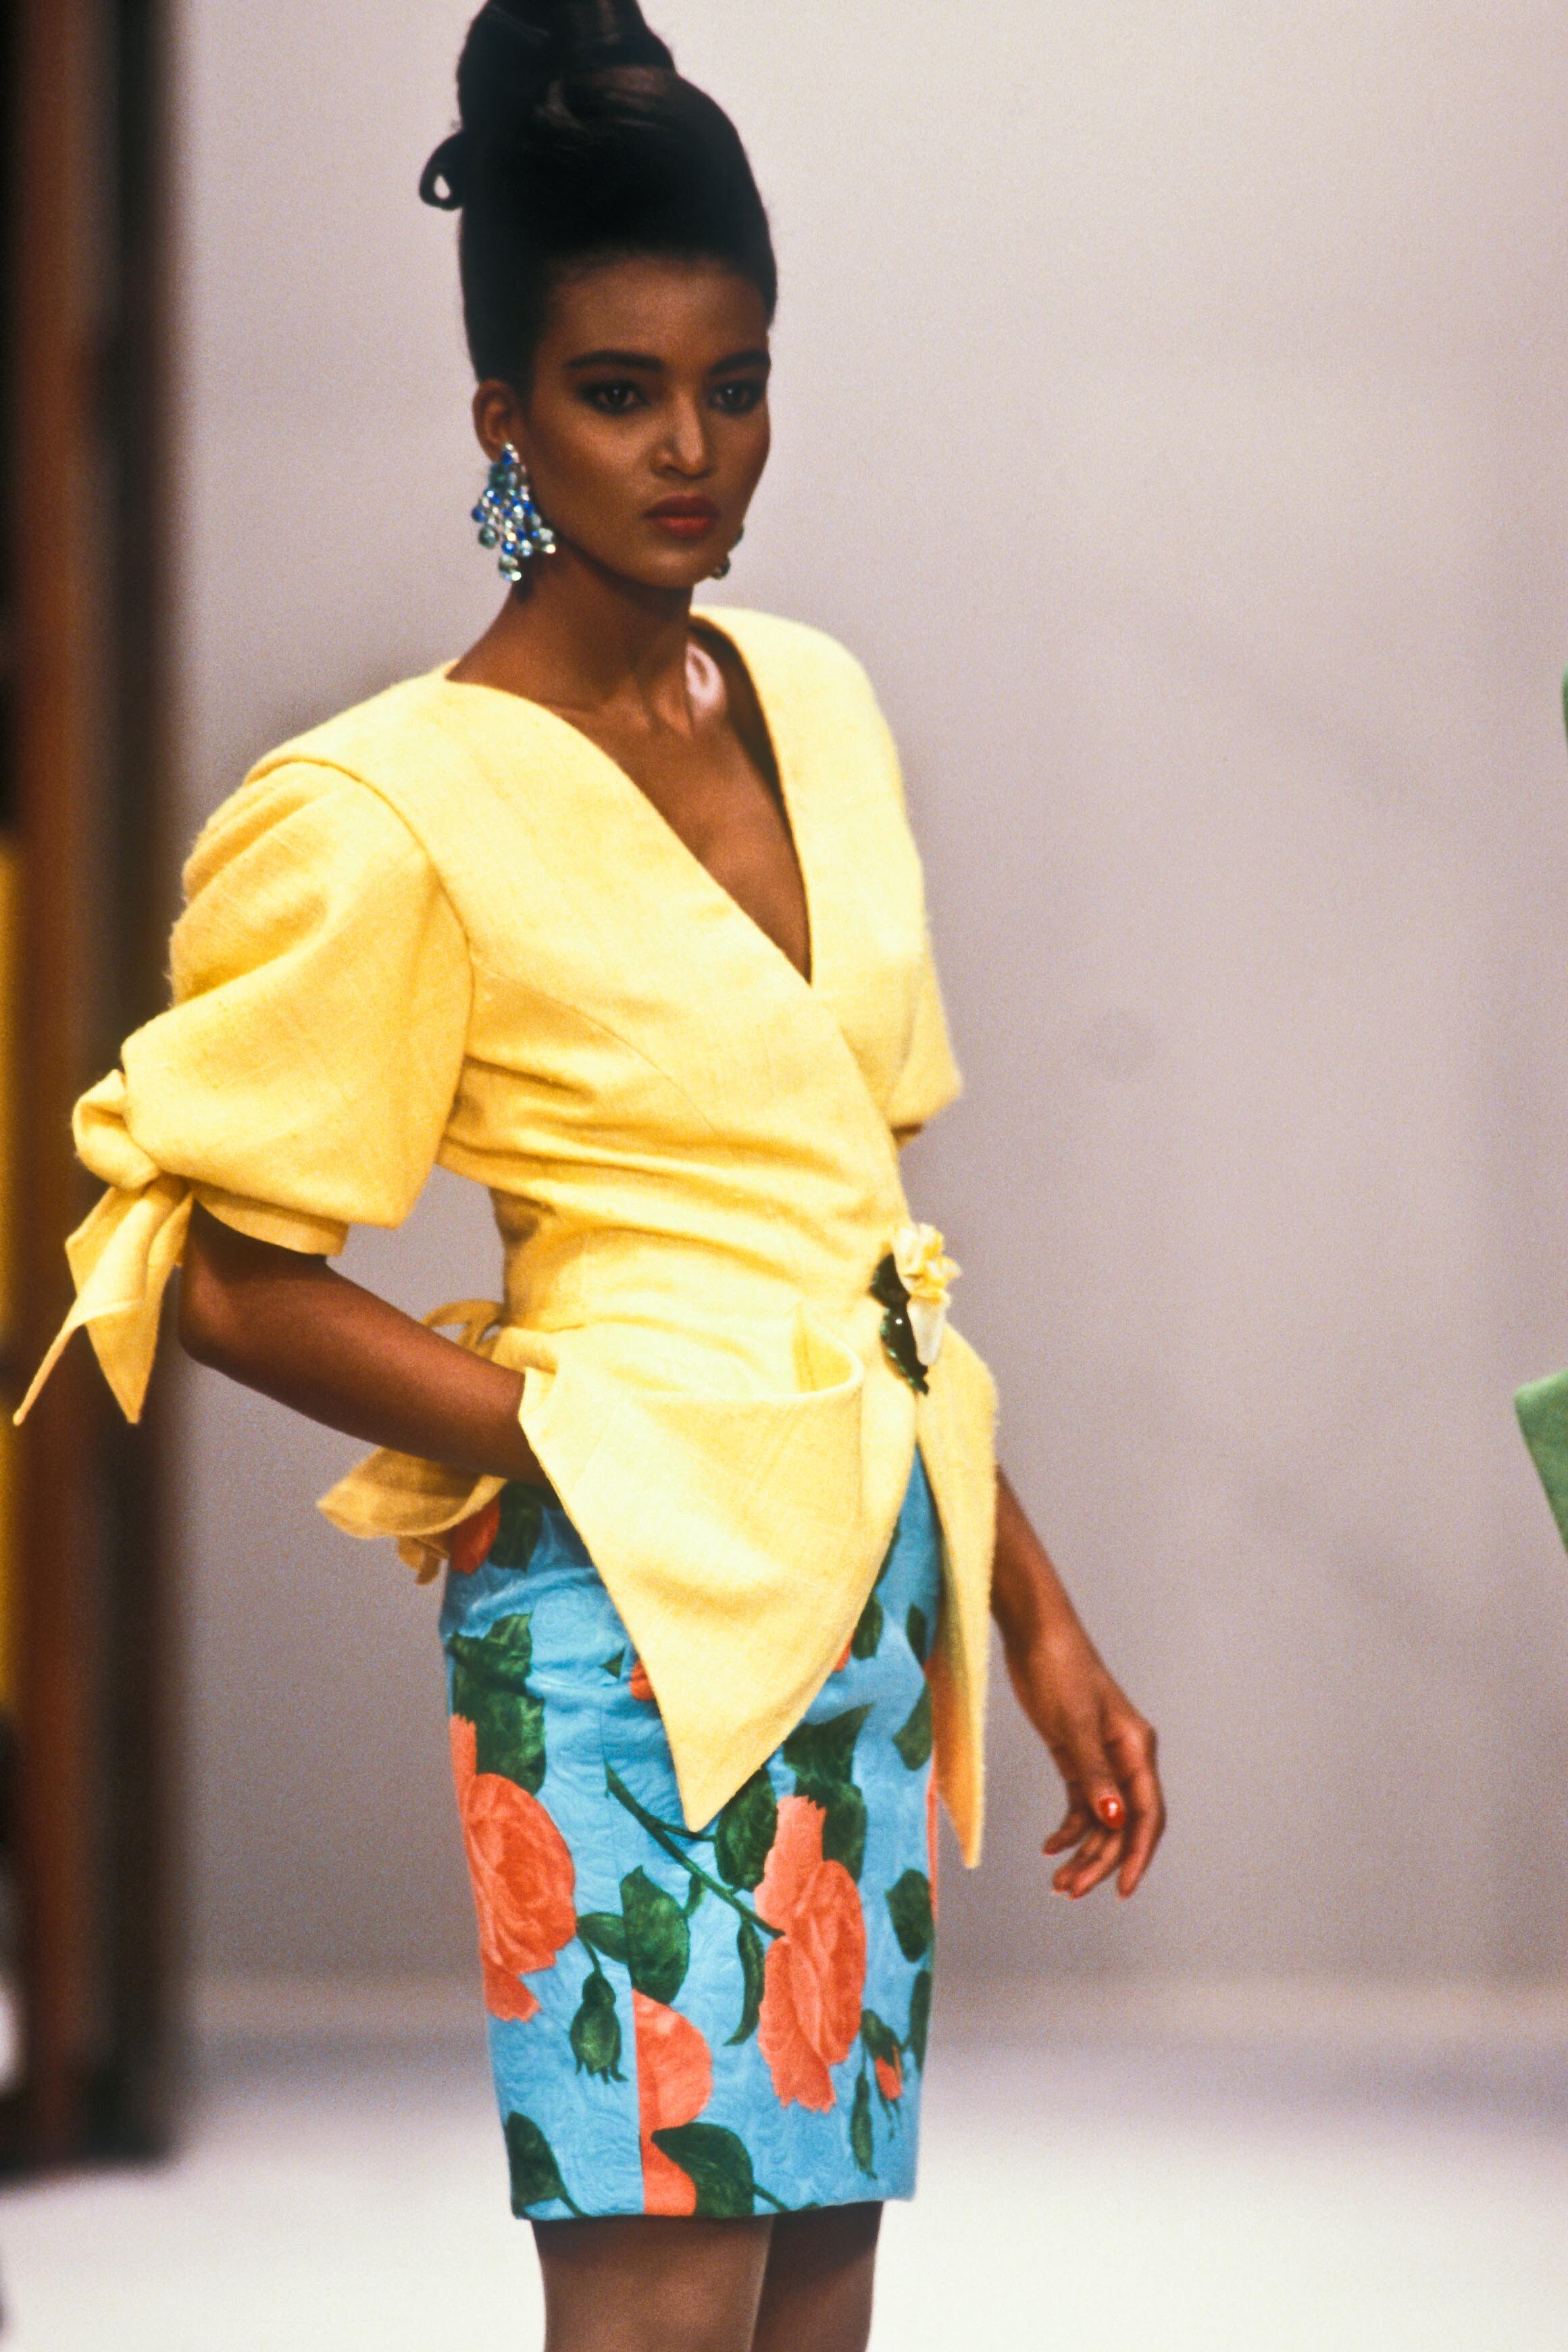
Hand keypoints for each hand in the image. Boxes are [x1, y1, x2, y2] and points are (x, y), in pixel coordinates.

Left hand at [1004, 1626, 1164, 1899]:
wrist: (1034, 1633)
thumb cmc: (1059, 1668)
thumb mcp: (1074, 1723)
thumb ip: (1094, 1773)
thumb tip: (1114, 1820)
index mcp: (1136, 1749)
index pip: (1146, 1815)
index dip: (1137, 1855)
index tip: (1123, 1890)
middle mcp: (1125, 1758)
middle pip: (1121, 1824)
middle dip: (1100, 1861)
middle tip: (1068, 1891)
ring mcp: (1101, 1757)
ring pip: (1100, 1819)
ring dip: (1082, 1851)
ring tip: (1058, 1882)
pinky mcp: (1076, 1753)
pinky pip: (1080, 1802)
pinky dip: (1068, 1827)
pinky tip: (1050, 1846)